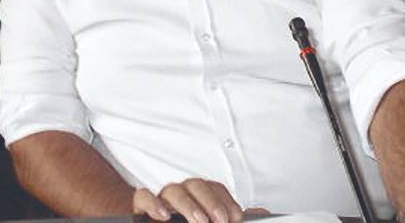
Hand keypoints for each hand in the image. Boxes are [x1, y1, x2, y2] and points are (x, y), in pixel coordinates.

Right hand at [133, 178, 258, 222]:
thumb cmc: (185, 222)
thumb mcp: (212, 219)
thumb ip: (232, 216)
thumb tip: (263, 213)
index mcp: (199, 194)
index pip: (215, 188)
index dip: (227, 202)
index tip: (236, 218)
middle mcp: (181, 193)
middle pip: (197, 185)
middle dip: (211, 202)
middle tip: (222, 221)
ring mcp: (161, 199)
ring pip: (173, 189)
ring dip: (188, 205)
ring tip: (201, 222)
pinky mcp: (141, 207)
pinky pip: (143, 197)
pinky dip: (152, 203)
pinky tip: (163, 216)